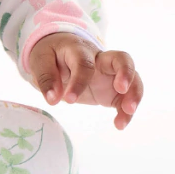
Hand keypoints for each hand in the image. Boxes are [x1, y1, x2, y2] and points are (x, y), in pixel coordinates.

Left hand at [28, 32, 143, 129]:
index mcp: (79, 49)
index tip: (68, 100)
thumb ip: (46, 78)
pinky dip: (127, 111)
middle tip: (121, 88)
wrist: (59, 52)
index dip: (79, 81)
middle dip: (126, 72)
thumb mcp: (40, 60)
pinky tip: (119, 124)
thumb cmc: (50, 55)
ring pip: (133, 78)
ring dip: (134, 94)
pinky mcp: (113, 90)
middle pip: (122, 59)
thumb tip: (52, 99)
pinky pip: (126, 98)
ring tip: (128, 112)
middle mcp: (100, 59)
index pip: (84, 63)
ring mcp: (110, 74)